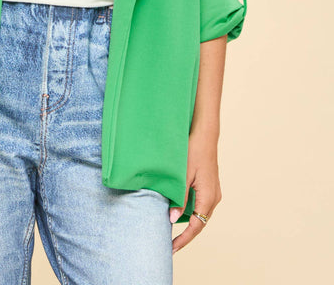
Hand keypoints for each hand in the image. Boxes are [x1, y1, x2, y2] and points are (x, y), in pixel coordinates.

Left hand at [168, 130, 221, 252]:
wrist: (205, 135)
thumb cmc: (193, 151)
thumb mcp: (183, 175)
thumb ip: (179, 198)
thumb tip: (173, 219)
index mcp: (208, 197)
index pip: (196, 227)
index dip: (183, 240)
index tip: (171, 249)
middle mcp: (214, 198)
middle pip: (200, 224)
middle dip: (185, 235)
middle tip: (170, 245)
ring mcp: (213, 192)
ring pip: (200, 215)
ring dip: (188, 224)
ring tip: (172, 231)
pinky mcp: (210, 187)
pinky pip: (201, 205)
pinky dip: (190, 212)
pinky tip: (180, 213)